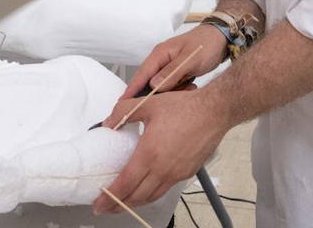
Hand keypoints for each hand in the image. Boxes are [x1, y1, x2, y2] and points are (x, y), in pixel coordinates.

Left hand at [92, 89, 230, 214]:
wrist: (213, 112)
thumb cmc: (184, 107)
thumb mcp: (148, 104)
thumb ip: (122, 112)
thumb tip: (108, 122)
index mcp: (149, 154)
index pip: (124, 184)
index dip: (109, 197)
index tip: (98, 203)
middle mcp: (162, 169)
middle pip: (136, 197)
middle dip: (118, 205)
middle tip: (105, 207)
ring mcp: (175, 174)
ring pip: (151, 196)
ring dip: (135, 202)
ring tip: (123, 202)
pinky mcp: (186, 173)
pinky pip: (164, 189)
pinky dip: (151, 194)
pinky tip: (146, 189)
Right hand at [119, 24, 226, 101]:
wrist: (221, 39)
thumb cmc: (206, 44)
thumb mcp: (190, 59)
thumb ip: (172, 72)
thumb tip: (154, 85)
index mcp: (160, 54)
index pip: (141, 74)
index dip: (131, 90)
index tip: (122, 104)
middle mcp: (161, 60)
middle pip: (149, 82)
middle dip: (153, 95)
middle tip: (158, 104)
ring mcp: (168, 67)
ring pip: (161, 86)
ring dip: (170, 93)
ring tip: (184, 91)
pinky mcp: (176, 72)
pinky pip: (171, 86)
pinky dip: (178, 90)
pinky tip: (189, 88)